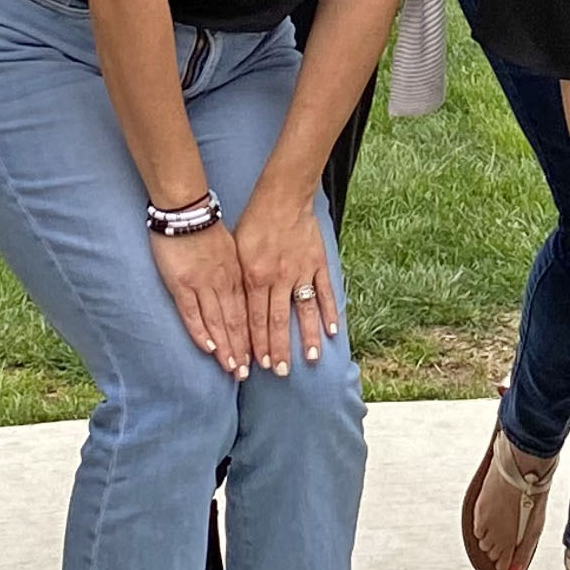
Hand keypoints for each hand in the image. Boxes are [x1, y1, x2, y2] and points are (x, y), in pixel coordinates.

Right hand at [147, 223, 251, 380]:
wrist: (186, 209)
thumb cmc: (208, 228)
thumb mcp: (231, 250)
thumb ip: (237, 272)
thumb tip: (243, 289)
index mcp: (236, 274)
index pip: (247, 312)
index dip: (253, 336)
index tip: (260, 355)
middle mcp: (223, 283)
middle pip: (236, 322)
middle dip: (243, 349)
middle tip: (248, 373)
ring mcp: (202, 285)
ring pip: (218, 322)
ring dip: (226, 347)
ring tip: (233, 369)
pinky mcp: (182, 284)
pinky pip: (193, 313)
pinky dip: (202, 333)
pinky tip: (210, 349)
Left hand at [231, 189, 335, 374]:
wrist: (282, 196)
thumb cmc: (254, 222)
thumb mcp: (237, 250)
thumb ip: (240, 279)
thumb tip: (237, 309)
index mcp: (256, 276)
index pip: (255, 318)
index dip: (258, 344)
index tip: (261, 364)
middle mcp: (279, 278)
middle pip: (278, 321)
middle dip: (279, 349)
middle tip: (282, 372)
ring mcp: (301, 272)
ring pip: (303, 311)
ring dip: (306, 338)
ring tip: (309, 359)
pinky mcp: (317, 263)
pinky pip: (324, 292)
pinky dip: (328, 312)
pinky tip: (332, 331)